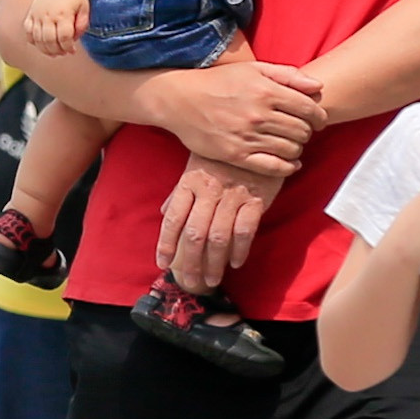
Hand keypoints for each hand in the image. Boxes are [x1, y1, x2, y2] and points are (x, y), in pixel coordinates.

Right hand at [21, 0, 91, 56]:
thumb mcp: (84, 6)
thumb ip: (82, 23)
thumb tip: (76, 38)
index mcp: (63, 14)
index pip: (64, 38)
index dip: (68, 47)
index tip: (72, 50)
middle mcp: (48, 16)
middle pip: (50, 41)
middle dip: (57, 51)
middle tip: (63, 52)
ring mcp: (37, 15)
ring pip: (37, 39)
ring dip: (45, 49)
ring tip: (53, 52)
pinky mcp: (30, 14)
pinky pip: (28, 32)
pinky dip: (32, 41)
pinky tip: (40, 43)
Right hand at [150, 51, 322, 175]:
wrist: (180, 100)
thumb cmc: (219, 82)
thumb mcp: (252, 69)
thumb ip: (287, 75)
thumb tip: (318, 86)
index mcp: (266, 91)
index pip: (309, 109)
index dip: (319, 116)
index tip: (318, 119)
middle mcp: (259, 115)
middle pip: (303, 131)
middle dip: (307, 131)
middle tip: (301, 130)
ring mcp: (247, 137)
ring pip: (291, 150)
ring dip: (297, 148)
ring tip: (290, 142)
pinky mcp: (236, 155)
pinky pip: (273, 167)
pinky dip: (288, 167)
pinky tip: (290, 163)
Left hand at [156, 157, 280, 294]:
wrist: (257, 136)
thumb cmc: (222, 155)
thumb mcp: (196, 165)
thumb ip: (181, 191)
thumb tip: (164, 213)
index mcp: (190, 182)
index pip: (173, 219)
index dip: (166, 244)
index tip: (162, 264)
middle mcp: (209, 190)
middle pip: (195, 234)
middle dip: (190, 262)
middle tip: (190, 282)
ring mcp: (233, 195)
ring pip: (219, 237)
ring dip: (214, 263)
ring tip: (212, 280)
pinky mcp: (256, 199)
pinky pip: (245, 230)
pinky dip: (239, 250)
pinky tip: (235, 263)